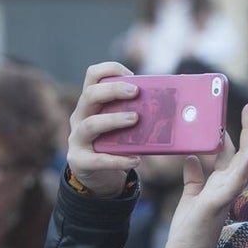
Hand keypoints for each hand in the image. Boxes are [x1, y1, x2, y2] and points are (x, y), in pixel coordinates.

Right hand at [66, 62, 143, 198]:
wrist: (98, 178)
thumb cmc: (115, 146)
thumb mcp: (122, 126)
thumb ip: (135, 113)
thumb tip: (170, 106)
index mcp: (91, 103)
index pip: (92, 75)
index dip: (110, 70)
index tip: (132, 75)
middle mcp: (80, 117)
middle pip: (89, 94)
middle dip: (113, 90)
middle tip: (136, 92)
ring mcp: (77, 139)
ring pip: (91, 125)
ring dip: (114, 120)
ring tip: (135, 120)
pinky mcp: (80, 161)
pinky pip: (98, 160)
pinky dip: (119, 160)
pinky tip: (136, 160)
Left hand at [163, 104, 247, 247]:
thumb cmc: (189, 230)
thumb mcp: (190, 197)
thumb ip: (194, 177)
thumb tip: (192, 157)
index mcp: (219, 184)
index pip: (230, 154)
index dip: (234, 134)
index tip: (236, 114)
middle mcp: (226, 188)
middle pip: (242, 154)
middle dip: (247, 131)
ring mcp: (224, 196)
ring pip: (244, 168)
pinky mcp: (217, 205)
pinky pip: (233, 187)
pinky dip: (243, 172)